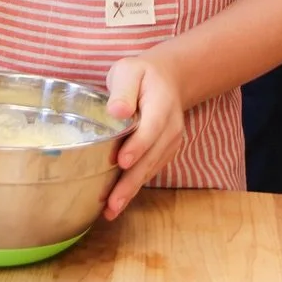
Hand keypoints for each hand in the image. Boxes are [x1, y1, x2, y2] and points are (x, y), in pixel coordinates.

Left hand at [101, 55, 185, 219]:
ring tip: (111, 209)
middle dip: (131, 181)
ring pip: (151, 169)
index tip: (121, 162)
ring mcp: (170, 142)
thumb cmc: (141, 75)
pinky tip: (118, 201)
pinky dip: (135, 186)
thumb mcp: (129, 71)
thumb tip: (116, 111)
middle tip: (112, 202)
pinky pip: (150, 170)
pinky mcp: (163, 152)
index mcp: (162, 104)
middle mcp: (171, 127)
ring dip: (131, 190)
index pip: (152, 128)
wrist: (167, 79)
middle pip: (151, 157)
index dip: (138, 146)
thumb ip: (123, 90)